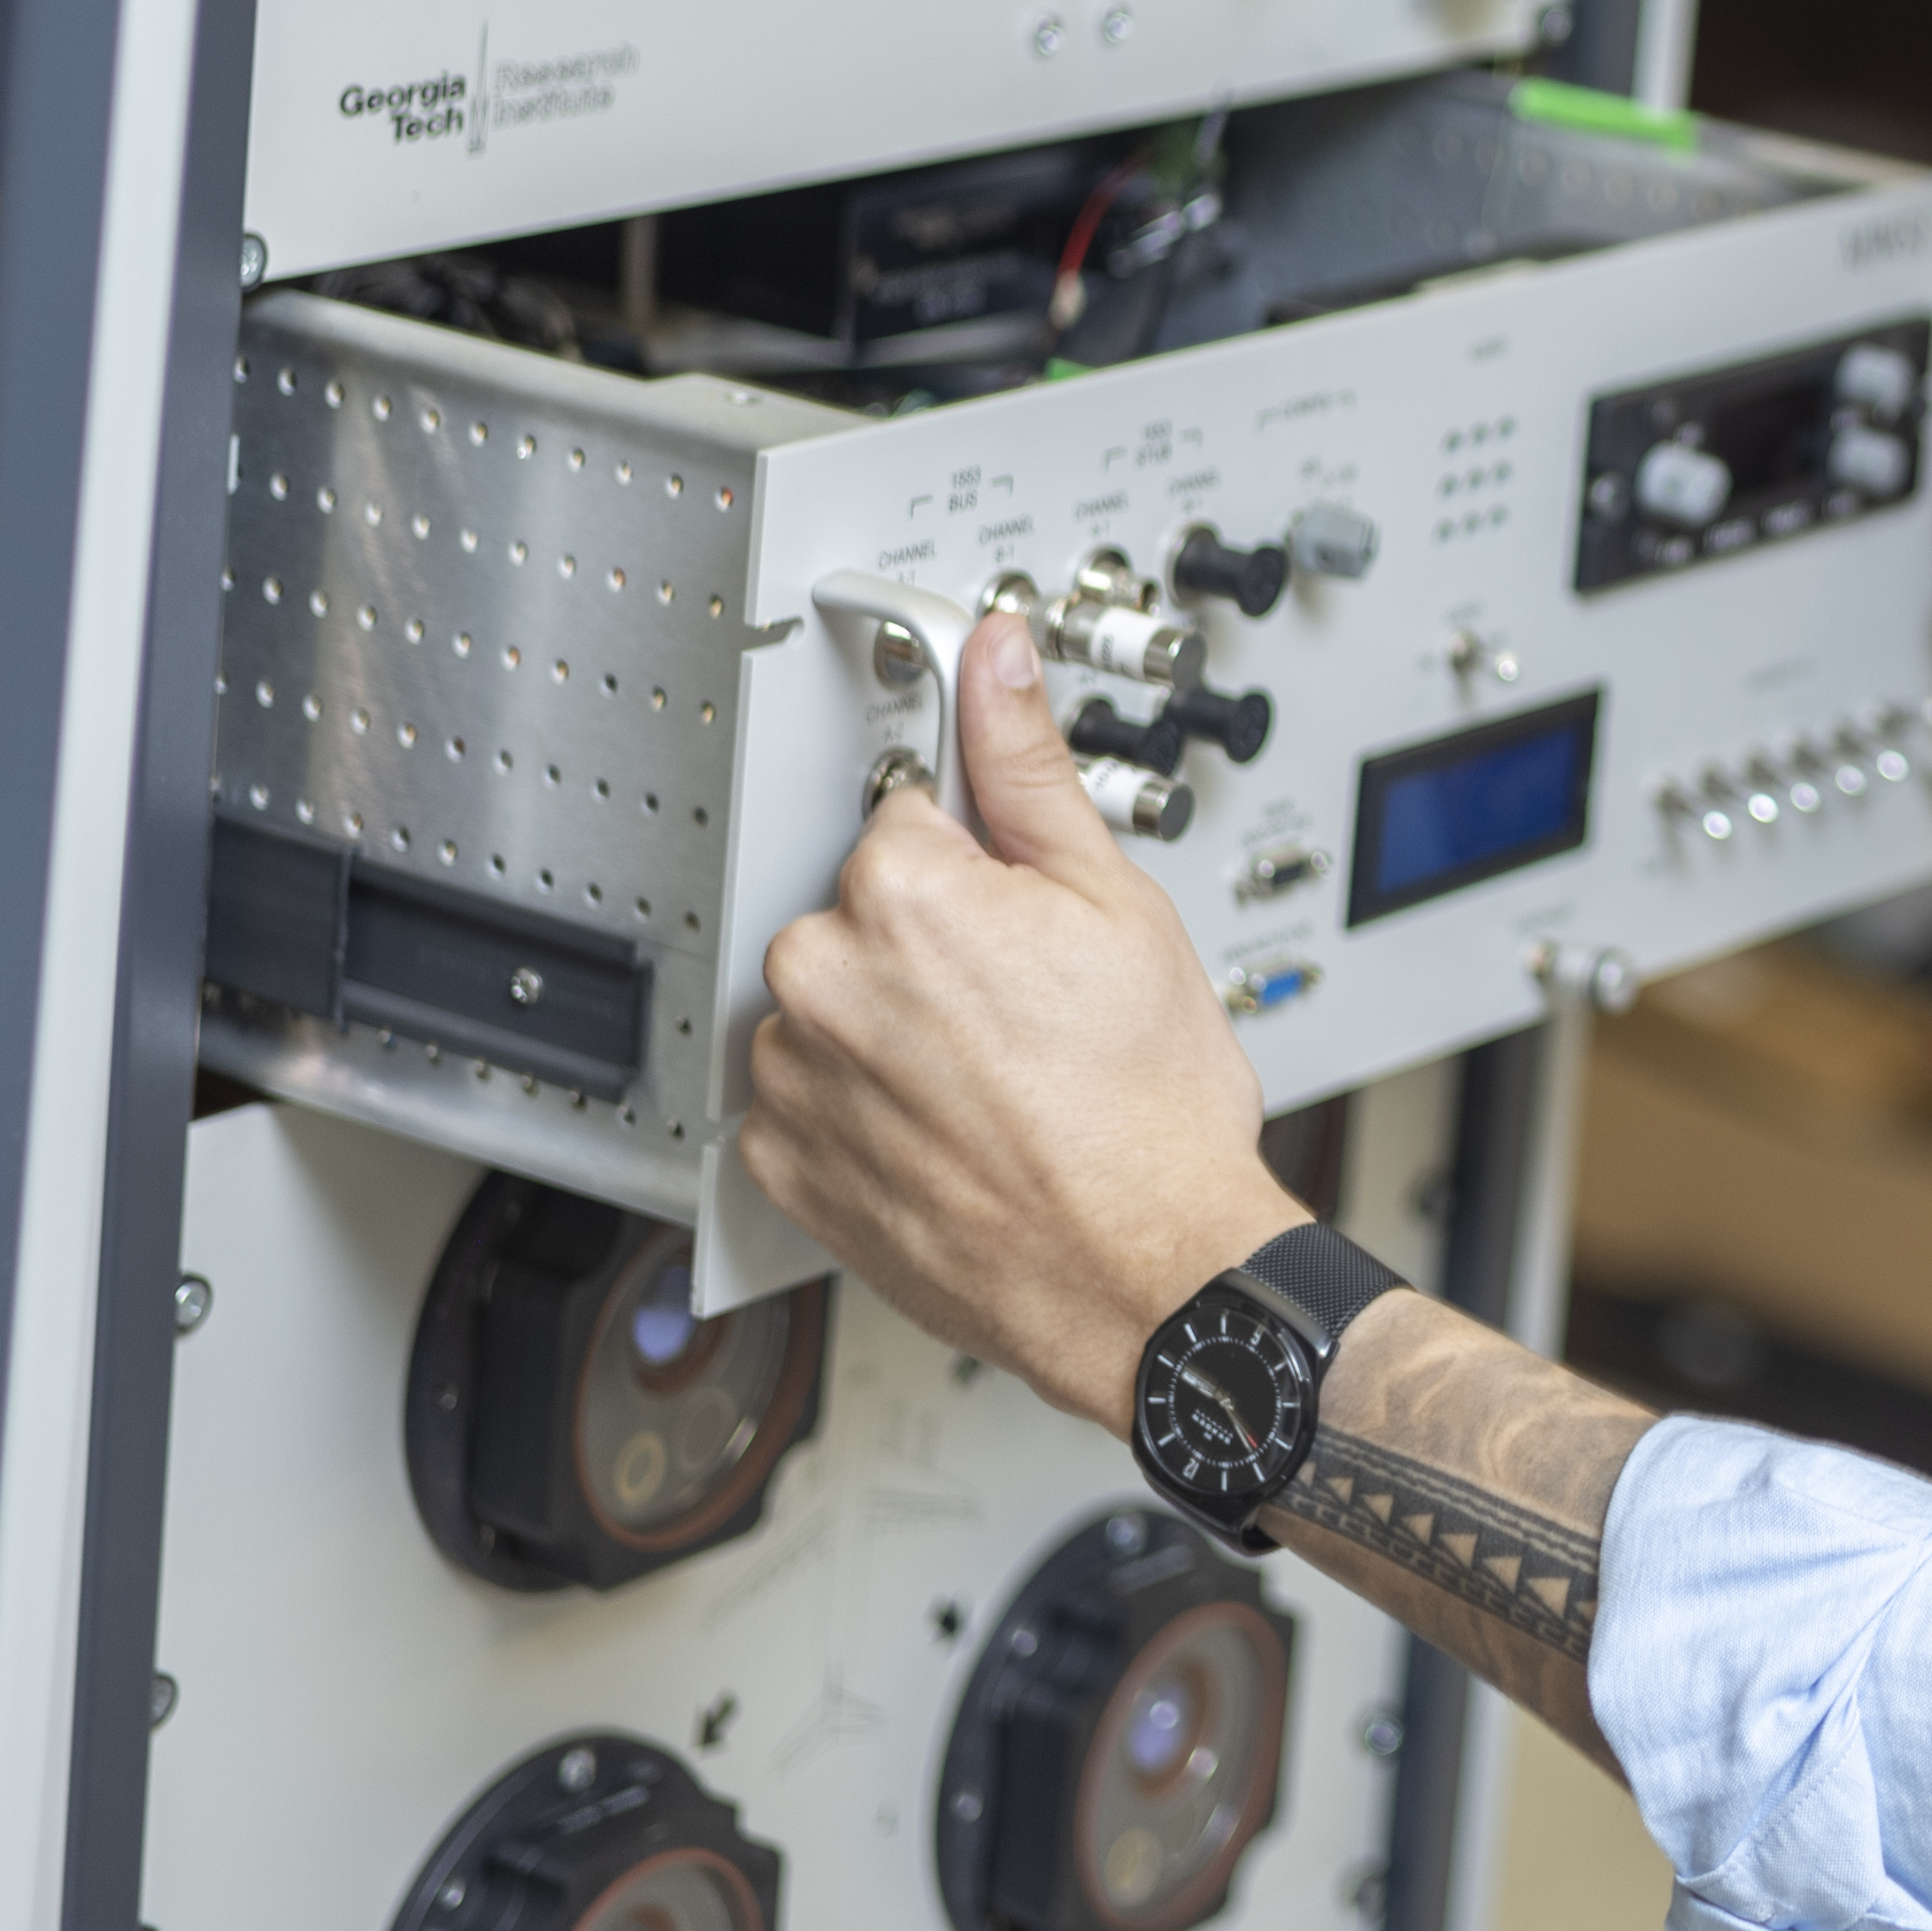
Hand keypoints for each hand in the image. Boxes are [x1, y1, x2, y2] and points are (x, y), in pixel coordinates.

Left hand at [744, 613, 1306, 1425]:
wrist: (1146, 1272)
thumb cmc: (1148, 1109)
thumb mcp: (1116, 902)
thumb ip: (1029, 766)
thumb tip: (993, 659)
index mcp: (901, 893)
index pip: (911, 816)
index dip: (984, 866)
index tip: (1024, 919)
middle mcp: (822, 979)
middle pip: (861, 911)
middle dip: (933, 942)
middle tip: (1025, 1005)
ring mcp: (794, 1080)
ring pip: (834, 1004)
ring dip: (892, 1027)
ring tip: (994, 1078)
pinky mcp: (783, 1165)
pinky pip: (806, 1099)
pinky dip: (862, 1108)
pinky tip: (949, 1127)